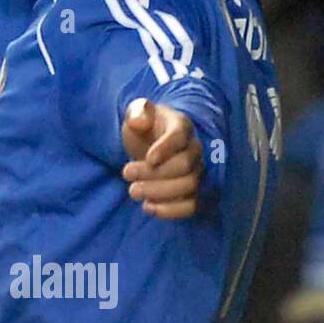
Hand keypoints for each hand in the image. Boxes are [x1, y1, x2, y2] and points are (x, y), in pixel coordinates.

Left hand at [120, 99, 203, 219]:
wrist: (150, 144)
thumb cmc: (145, 128)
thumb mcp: (137, 113)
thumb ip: (138, 111)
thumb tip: (139, 121)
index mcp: (181, 126)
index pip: (179, 137)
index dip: (165, 149)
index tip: (147, 158)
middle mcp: (194, 149)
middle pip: (184, 166)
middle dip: (154, 173)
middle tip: (126, 173)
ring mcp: (196, 172)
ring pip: (189, 186)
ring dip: (159, 192)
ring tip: (133, 191)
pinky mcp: (193, 193)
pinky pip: (191, 205)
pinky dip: (171, 210)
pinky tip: (148, 207)